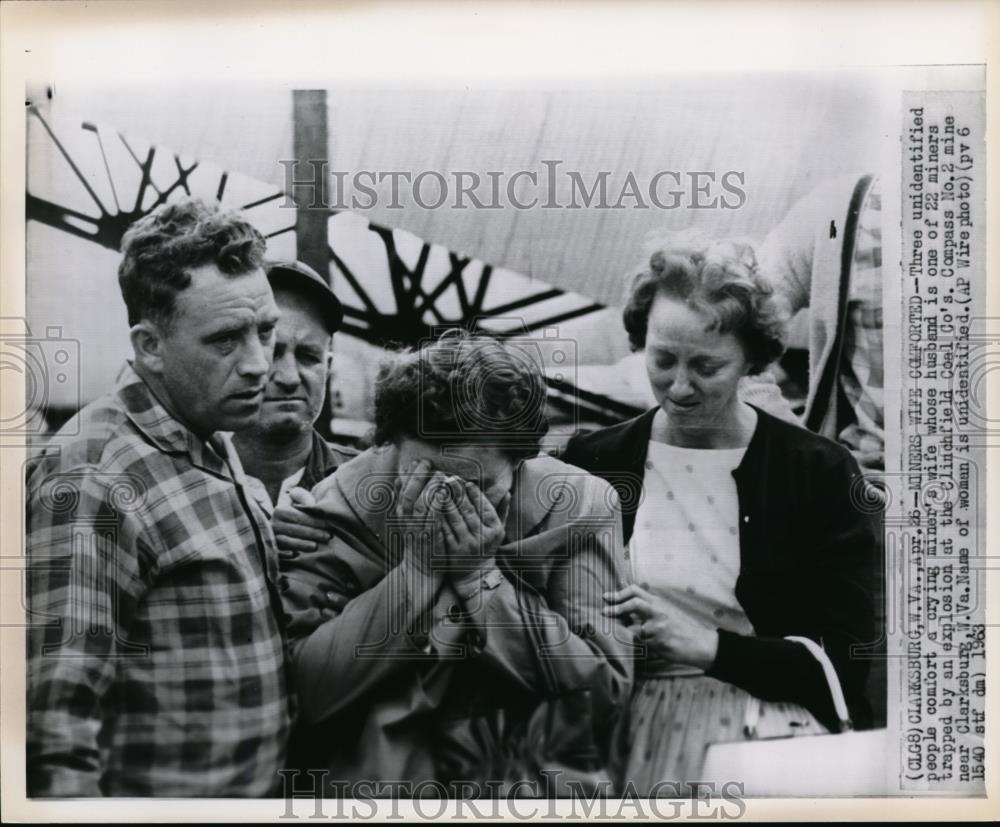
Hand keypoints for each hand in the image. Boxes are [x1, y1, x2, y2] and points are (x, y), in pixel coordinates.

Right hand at [272, 487, 331, 552]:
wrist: (281, 523)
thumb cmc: (294, 510)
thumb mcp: (297, 499)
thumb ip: (303, 497)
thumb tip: (311, 504)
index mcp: (279, 510)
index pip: (299, 516)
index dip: (314, 520)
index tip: (328, 524)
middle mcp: (273, 524)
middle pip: (294, 529)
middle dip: (312, 533)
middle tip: (328, 536)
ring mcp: (271, 537)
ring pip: (285, 541)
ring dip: (301, 544)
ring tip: (315, 546)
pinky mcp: (271, 549)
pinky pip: (276, 552)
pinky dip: (285, 554)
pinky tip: (295, 554)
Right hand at [394, 461, 447, 575]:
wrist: (421, 569)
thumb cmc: (418, 540)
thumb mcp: (407, 519)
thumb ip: (403, 500)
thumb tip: (398, 478)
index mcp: (401, 514)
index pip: (400, 489)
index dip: (408, 473)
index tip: (417, 461)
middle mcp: (406, 520)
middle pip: (408, 493)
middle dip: (417, 476)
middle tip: (427, 463)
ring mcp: (417, 529)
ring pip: (419, 504)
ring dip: (429, 487)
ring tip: (439, 474)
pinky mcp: (429, 537)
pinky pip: (432, 518)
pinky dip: (437, 504)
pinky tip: (444, 493)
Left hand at [435, 476, 508, 578]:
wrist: (475, 573)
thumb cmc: (487, 547)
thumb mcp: (498, 530)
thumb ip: (502, 511)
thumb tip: (507, 492)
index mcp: (495, 530)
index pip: (484, 507)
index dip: (475, 493)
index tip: (466, 482)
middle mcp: (483, 538)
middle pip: (468, 510)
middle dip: (458, 493)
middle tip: (451, 479)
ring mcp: (467, 545)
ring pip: (455, 519)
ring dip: (447, 502)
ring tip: (441, 488)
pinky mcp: (453, 551)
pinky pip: (445, 530)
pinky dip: (439, 517)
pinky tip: (434, 507)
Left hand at [602, 584, 719, 669]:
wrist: (699, 644)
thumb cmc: (680, 628)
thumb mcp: (665, 612)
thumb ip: (647, 609)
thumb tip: (623, 609)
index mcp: (658, 602)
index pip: (635, 591)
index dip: (619, 593)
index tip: (606, 597)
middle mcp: (658, 612)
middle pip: (634, 603)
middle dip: (616, 608)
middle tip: (603, 612)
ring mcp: (659, 627)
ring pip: (634, 628)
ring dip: (624, 631)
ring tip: (618, 634)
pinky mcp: (659, 642)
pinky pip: (640, 643)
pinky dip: (634, 644)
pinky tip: (634, 646)